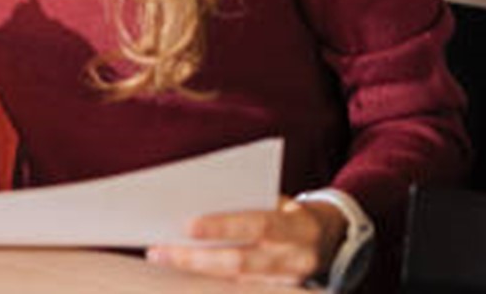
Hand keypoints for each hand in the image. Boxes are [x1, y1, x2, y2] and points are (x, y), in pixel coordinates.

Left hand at [146, 196, 346, 285]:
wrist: (327, 240)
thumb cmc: (288, 212)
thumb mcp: (277, 200)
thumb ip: (245, 202)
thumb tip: (192, 202)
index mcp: (298, 226)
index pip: (258, 224)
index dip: (223, 227)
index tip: (186, 225)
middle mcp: (297, 259)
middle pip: (240, 262)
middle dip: (196, 257)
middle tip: (158, 250)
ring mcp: (289, 284)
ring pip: (235, 282)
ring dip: (194, 271)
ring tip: (161, 259)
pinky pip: (238, 291)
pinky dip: (208, 281)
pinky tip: (181, 272)